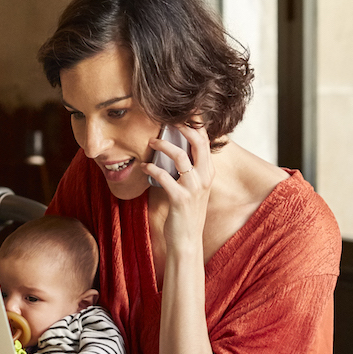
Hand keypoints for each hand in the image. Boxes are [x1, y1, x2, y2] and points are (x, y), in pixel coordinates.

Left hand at [142, 122, 214, 251]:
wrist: (187, 241)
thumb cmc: (186, 212)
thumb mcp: (193, 187)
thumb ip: (188, 168)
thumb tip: (174, 147)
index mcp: (208, 172)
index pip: (206, 141)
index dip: (195, 123)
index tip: (182, 111)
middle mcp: (204, 177)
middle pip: (198, 142)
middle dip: (183, 126)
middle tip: (167, 119)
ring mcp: (193, 188)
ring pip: (180, 156)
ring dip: (163, 145)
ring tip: (150, 142)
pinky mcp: (180, 199)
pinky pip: (164, 176)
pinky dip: (151, 168)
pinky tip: (144, 167)